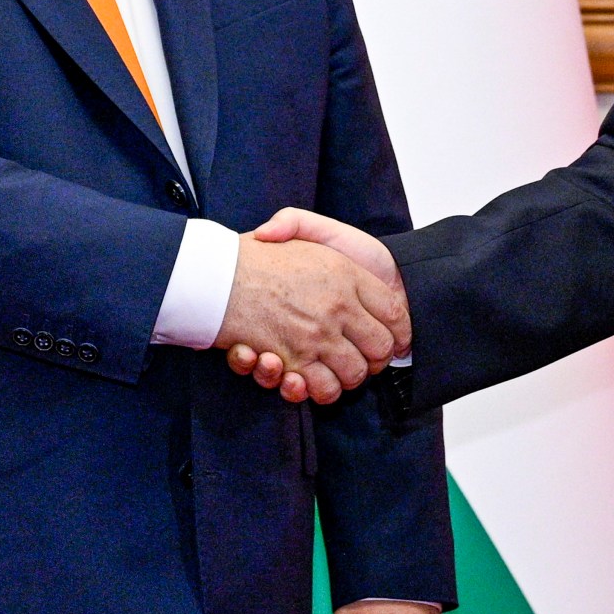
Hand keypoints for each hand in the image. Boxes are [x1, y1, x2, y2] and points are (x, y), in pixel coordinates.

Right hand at [214, 229, 407, 404]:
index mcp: (346, 274)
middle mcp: (337, 307)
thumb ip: (303, 224)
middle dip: (376, 360)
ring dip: (349, 378)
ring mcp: (316, 336)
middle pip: (380, 349)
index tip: (393, 338)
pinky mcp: (293, 361)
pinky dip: (318, 390)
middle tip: (362, 358)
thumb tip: (323, 250)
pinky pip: (321, 387)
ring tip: (336, 369)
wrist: (214, 275)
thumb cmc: (261, 254)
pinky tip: (305, 379)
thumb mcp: (296, 226)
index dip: (398, 330)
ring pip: (354, 374)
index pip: (393, 311)